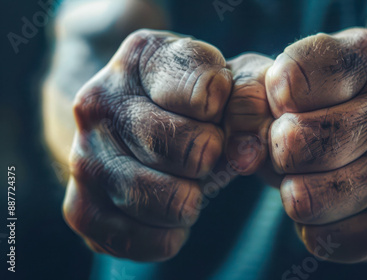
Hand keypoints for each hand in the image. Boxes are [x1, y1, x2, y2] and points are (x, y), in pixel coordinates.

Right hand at [63, 29, 232, 260]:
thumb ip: (243, 101)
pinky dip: (169, 234)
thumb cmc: (184, 98)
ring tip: (187, 184)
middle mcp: (100, 103)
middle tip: (203, 154)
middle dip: (211, 159)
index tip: (214, 112)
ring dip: (191, 199)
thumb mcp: (217, 76)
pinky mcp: (80, 206)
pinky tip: (169, 212)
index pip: (207, 94)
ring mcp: (84, 156)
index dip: (225, 113)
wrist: (124, 116)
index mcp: (141, 57)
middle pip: (191, 151)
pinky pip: (142, 239)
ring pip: (167, 200)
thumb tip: (246, 154)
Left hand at [227, 28, 366, 262]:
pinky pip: (339, 240)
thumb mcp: (280, 85)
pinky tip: (322, 214)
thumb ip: (247, 104)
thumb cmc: (320, 105)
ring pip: (316, 198)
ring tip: (306, 180)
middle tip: (291, 150)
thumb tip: (245, 154)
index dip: (271, 102)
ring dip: (295, 194)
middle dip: (279, 153)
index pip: (290, 82)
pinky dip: (315, 232)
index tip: (285, 104)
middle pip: (302, 143)